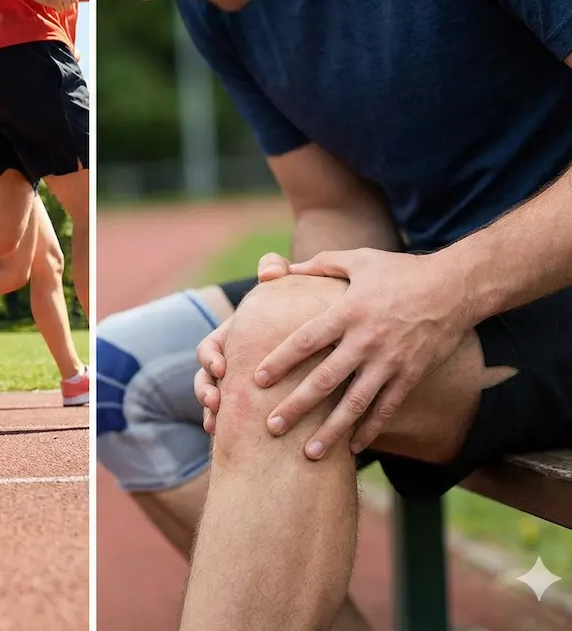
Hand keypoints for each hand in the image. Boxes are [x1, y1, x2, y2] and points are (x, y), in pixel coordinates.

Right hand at [195, 253, 293, 433]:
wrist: (334, 342)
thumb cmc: (309, 310)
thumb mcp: (294, 290)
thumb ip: (279, 274)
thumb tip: (270, 270)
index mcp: (236, 339)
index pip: (211, 348)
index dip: (210, 358)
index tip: (222, 368)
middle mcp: (235, 364)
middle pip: (206, 380)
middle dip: (205, 392)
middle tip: (215, 403)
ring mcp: (244, 387)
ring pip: (216, 404)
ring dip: (211, 415)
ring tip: (215, 427)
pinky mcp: (258, 406)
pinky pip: (238, 422)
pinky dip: (232, 432)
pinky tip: (232, 442)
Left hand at [255, 249, 471, 459]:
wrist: (457, 287)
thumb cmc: (400, 271)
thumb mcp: (358, 260)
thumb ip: (317, 265)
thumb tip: (278, 269)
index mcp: (348, 312)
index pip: (306, 340)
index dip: (280, 361)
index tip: (257, 380)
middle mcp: (367, 340)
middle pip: (325, 379)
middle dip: (297, 405)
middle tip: (271, 427)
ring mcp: (391, 362)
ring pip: (355, 403)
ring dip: (331, 430)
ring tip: (309, 454)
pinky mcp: (411, 375)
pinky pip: (387, 408)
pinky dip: (370, 430)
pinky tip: (353, 448)